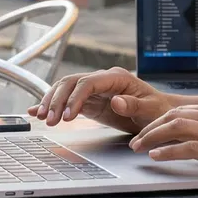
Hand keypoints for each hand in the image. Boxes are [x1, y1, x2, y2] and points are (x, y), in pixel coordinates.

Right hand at [28, 67, 183, 133]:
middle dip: (58, 100)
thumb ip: (134, 105)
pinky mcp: (90, 102)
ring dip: (52, 103)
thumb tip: (116, 100)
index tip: (68, 115)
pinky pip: (67, 101)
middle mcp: (102, 80)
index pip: (88, 82)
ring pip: (65, 90)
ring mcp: (94, 90)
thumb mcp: (151, 109)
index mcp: (116, 77)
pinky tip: (37, 111)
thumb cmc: (158, 110)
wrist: (160, 115)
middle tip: (50, 120)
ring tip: (42, 118)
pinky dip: (52, 105)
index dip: (75, 97)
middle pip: (71, 83)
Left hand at [130, 102, 197, 186]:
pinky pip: (187, 147)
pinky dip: (167, 151)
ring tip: (137, 147)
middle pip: (174, 115)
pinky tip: (156, 157)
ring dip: (152, 137)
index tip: (147, 130)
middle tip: (135, 139)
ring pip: (176, 127)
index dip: (161, 120)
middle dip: (150, 127)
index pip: (183, 110)